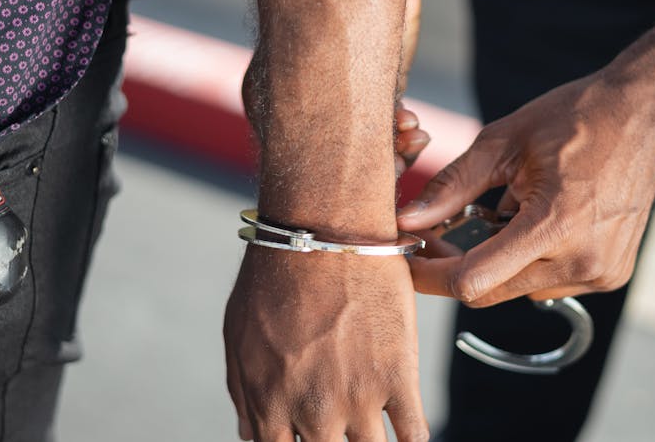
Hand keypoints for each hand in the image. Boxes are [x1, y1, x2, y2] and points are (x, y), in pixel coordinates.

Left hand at [224, 247, 427, 440]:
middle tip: (340, 432)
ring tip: (373, 433)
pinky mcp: (399, 377)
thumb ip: (245, 393)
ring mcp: (359, 398)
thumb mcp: (239, 337)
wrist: (325, 233)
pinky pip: (415, 435)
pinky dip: (412, 440)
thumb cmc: (276, 277)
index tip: (308, 440)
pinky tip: (407, 430)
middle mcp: (314, 411)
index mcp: (269, 405)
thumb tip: (251, 432)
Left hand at [396, 71, 654, 306]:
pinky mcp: (611, 275)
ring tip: (505, 213)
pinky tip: (541, 221)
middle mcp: (581, 259)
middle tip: (437, 235)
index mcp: (554, 225)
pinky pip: (550, 283)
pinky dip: (531, 261)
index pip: (472, 280)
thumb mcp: (503, 143)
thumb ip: (452, 186)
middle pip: (491, 291)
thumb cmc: (574, 119)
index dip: (430, 276)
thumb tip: (407, 219)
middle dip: (456, 267)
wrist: (643, 117)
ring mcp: (601, 272)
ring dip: (498, 262)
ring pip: (518, 290)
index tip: (406, 259)